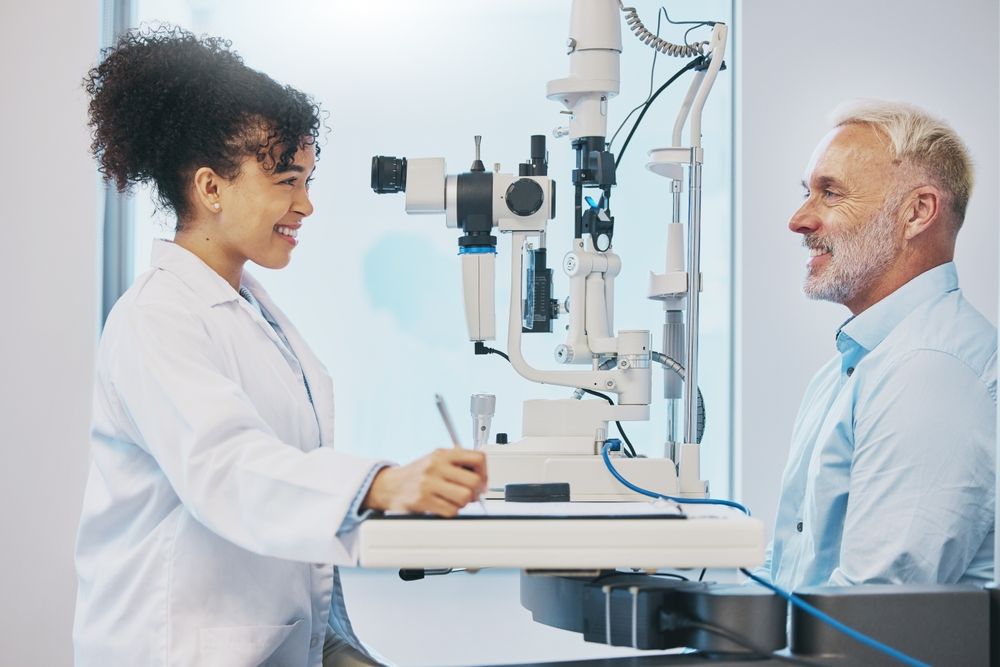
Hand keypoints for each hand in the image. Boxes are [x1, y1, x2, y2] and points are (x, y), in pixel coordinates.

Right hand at [361, 448, 487, 516]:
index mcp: (443, 454)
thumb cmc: (417, 474)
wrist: (389, 486)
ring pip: (464, 497)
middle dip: (476, 491)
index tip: (482, 480)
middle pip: (474, 481)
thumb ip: (459, 464)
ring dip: (464, 503)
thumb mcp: (437, 460)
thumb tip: (483, 479)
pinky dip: (451, 512)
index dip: (485, 472)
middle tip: (471, 495)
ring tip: (455, 500)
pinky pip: (451, 511)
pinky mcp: (423, 500)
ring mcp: (429, 483)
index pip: (478, 458)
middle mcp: (436, 466)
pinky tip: (443, 506)